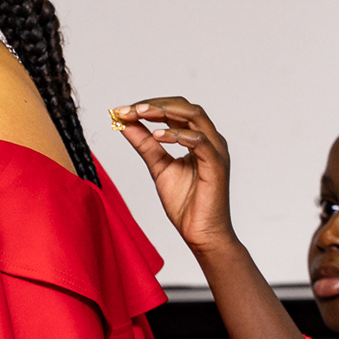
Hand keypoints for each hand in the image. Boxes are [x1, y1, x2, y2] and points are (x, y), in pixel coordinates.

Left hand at [113, 97, 237, 255]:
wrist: (200, 233)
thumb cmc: (186, 204)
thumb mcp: (157, 167)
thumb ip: (144, 144)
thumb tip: (125, 124)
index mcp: (198, 139)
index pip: (175, 111)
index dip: (149, 106)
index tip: (121, 110)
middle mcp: (210, 140)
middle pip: (186, 107)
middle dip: (155, 104)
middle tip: (129, 108)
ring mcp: (216, 151)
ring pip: (194, 116)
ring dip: (165, 111)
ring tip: (140, 113)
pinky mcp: (216, 165)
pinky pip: (199, 141)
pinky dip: (177, 135)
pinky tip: (157, 135)